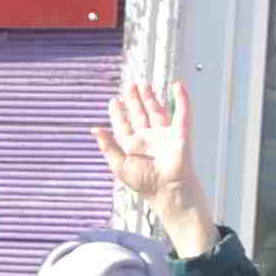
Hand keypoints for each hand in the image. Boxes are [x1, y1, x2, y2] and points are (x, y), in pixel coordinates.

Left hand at [97, 80, 210, 252]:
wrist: (168, 189)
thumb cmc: (145, 183)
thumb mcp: (119, 165)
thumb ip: (107, 146)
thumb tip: (94, 129)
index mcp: (132, 146)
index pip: (124, 125)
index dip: (118, 113)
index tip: (114, 101)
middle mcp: (148, 139)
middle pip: (140, 115)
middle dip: (134, 101)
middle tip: (130, 86)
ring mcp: (164, 135)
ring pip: (156, 111)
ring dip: (151, 98)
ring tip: (144, 85)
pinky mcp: (180, 132)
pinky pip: (182, 112)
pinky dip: (181, 98)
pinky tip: (178, 86)